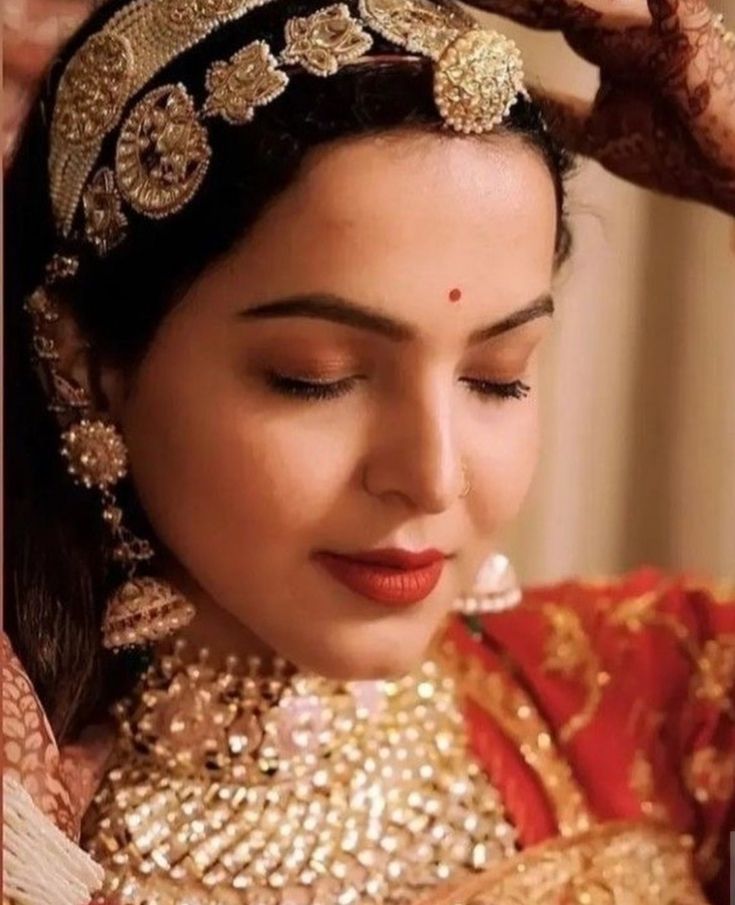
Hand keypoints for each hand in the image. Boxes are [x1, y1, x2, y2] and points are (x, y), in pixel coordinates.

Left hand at [464, 0, 734, 214]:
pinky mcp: (687, 37)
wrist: (729, 169)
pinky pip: (661, 9)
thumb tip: (511, 107)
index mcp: (603, 40)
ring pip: (590, 1)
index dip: (495, 4)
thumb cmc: (674, 151)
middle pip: (552, 0)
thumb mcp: (596, 134)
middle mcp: (626, 23)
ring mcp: (656, 24)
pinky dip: (637, 2)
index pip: (539, 11)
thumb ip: (558, 112)